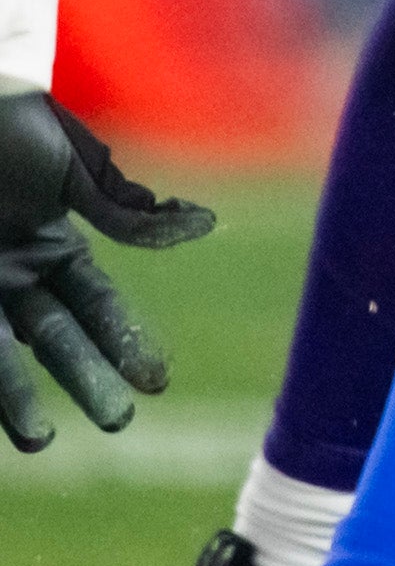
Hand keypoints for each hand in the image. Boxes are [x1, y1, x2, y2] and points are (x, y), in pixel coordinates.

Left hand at [0, 92, 210, 456]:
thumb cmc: (5, 125)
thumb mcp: (72, 166)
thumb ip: (124, 209)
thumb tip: (203, 226)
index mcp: (51, 245)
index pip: (98, 308)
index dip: (128, 343)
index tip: (156, 383)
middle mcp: (11, 275)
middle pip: (57, 341)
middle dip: (87, 382)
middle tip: (119, 422)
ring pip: (1, 358)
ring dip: (17, 401)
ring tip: (40, 441)